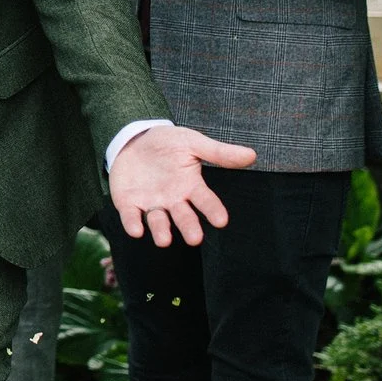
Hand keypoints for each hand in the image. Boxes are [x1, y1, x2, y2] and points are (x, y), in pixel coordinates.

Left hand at [108, 124, 258, 246]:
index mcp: (191, 186)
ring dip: (161, 231)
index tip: (222, 221)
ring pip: (159, 221)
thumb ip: (218, 152)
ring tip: (165, 241)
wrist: (134, 139)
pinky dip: (133, 223)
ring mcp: (151, 203)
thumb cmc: (168, 143)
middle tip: (194, 239)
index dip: (213, 211)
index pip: (206, 201)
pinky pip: (132, 216)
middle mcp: (174, 200)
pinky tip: (136, 230)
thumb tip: (252, 155)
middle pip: (183, 217)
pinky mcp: (129, 203)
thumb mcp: (192, 142)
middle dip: (189, 227)